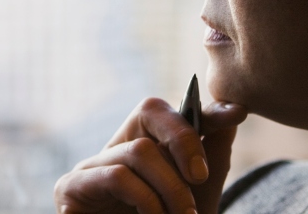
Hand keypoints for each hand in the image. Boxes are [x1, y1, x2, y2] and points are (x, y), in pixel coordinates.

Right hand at [53, 99, 247, 213]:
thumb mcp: (198, 191)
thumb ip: (212, 150)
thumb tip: (232, 110)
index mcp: (142, 144)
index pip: (168, 110)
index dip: (202, 108)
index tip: (236, 113)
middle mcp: (114, 147)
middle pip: (150, 110)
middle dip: (185, 142)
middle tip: (200, 179)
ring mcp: (90, 166)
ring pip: (139, 150)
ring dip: (170, 187)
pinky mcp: (70, 187)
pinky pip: (116, 176)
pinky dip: (145, 198)